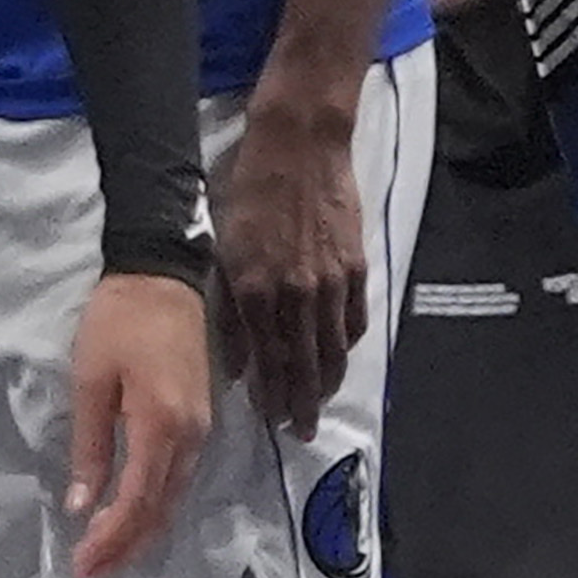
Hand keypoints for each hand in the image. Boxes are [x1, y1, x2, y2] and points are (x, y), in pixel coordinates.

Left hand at [65, 269, 211, 577]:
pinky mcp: (202, 418)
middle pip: (162, 507)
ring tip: (108, 553)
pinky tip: (136, 512)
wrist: (162, 276)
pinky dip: (157, 503)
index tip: (82, 565)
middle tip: (91, 571)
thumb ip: (90, 447)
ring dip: (143, 529)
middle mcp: (191, 435)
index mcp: (161, 424)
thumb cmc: (118, 323)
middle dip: (127, 546)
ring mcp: (202, 427)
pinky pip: (182, 476)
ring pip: (175, 495)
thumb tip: (81, 505)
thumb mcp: (91, 382)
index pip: (137, 501)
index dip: (110, 539)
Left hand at [214, 80, 366, 435]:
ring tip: (322, 404)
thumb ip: (227, 312)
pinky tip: (341, 357)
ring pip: (333, 348)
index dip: (272, 397)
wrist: (298, 145)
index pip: (268, 361)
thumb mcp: (221, 248)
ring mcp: (331, 281)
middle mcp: (296, 294)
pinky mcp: (356, 265)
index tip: (272, 423)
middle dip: (303, 404)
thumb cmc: (248, 189)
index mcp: (256, 290)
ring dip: (328, 382)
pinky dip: (348, 344)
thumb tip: (237, 364)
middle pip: (304, 365)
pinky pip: (355, 318)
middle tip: (303, 432)